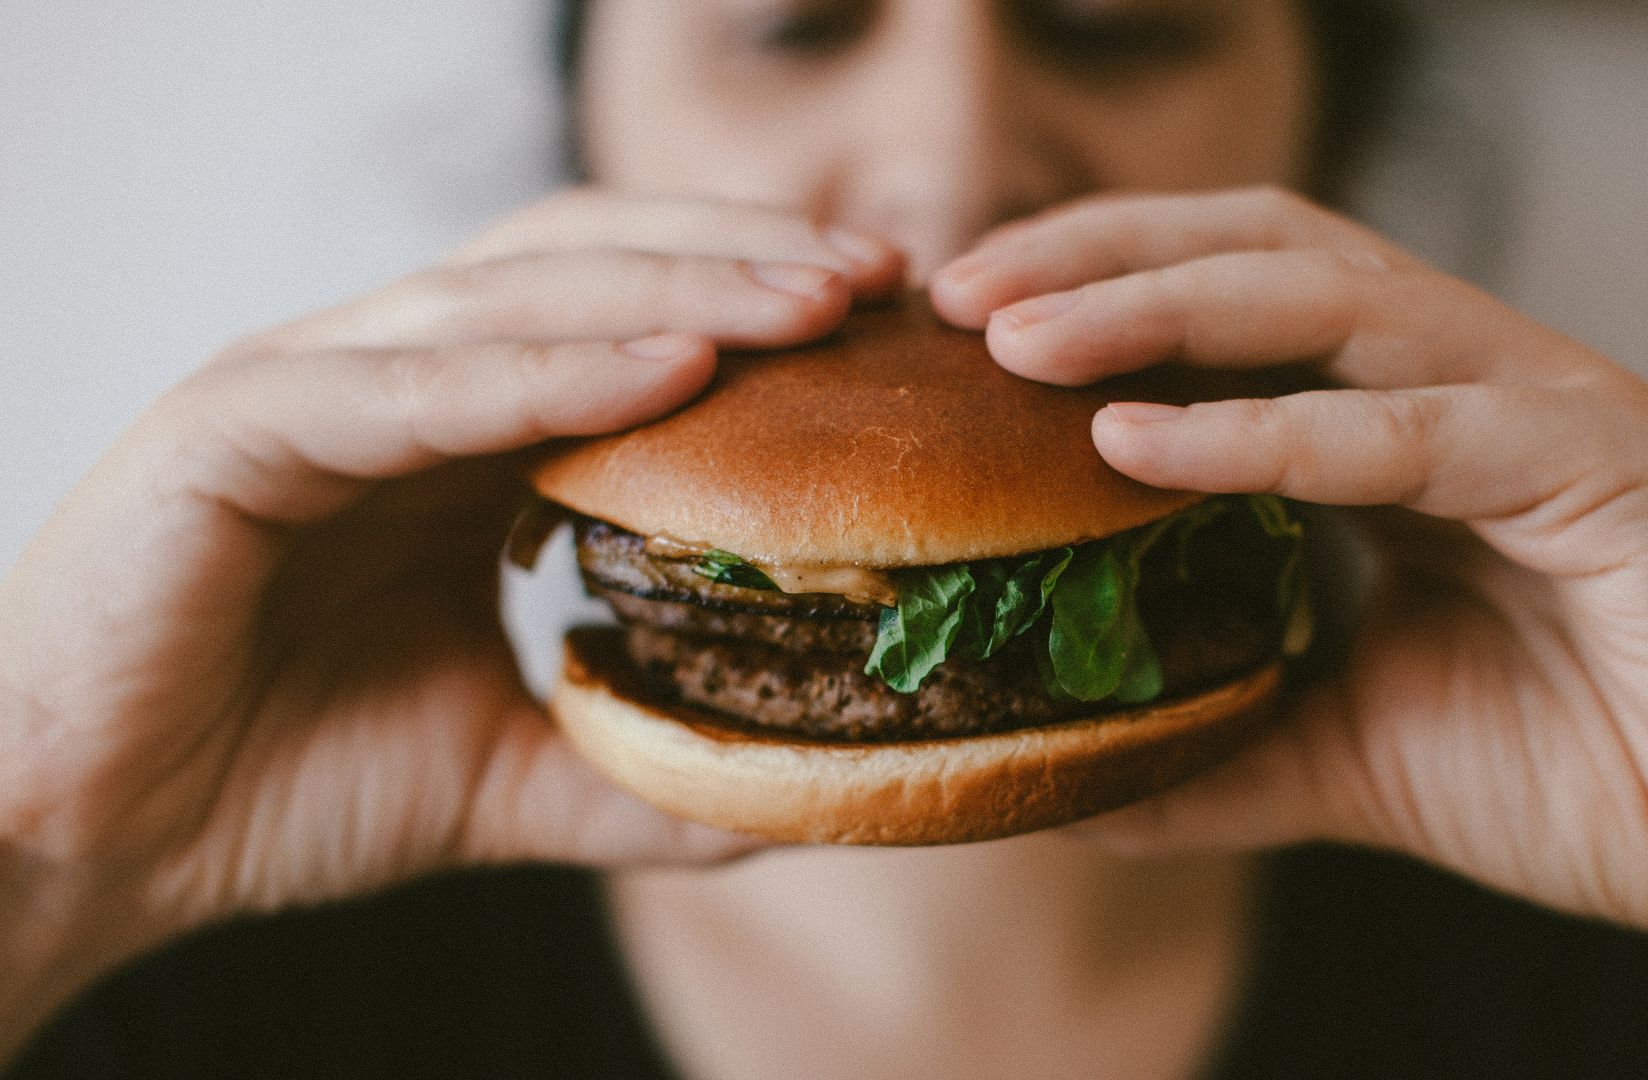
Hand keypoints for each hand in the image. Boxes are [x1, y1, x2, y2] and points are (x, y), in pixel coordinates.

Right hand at [0, 190, 902, 1053]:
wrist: (83, 841)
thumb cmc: (274, 784)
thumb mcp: (503, 775)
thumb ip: (635, 769)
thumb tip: (789, 792)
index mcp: (451, 434)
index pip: (624, 319)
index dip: (754, 307)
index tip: (888, 329)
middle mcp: (388, 381)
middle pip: (590, 267)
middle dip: (742, 262)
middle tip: (882, 282)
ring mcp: (308, 386)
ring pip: (515, 296)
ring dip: (677, 289)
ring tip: (814, 303)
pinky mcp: (232, 428)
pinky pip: (414, 386)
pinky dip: (547, 370)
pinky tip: (670, 372)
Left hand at [934, 186, 1647, 1068]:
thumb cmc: (1604, 774)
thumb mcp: (1359, 754)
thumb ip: (1226, 746)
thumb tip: (1078, 783)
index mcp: (1407, 427)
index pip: (1230, 304)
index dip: (1094, 294)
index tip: (959, 334)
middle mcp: (1464, 384)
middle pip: (1258, 252)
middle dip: (1098, 256)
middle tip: (957, 296)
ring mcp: (1535, 408)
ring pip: (1326, 298)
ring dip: (1156, 306)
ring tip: (1018, 339)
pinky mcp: (1603, 468)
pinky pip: (1410, 426)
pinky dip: (1268, 432)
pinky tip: (1142, 443)